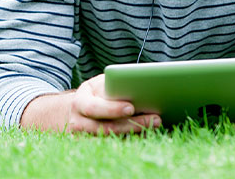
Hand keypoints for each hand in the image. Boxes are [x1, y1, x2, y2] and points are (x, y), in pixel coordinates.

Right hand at [20, 74, 160, 134]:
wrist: (79, 110)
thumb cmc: (95, 93)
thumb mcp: (99, 85)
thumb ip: (111, 87)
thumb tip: (135, 87)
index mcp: (79, 103)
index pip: (94, 108)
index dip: (112, 109)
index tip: (131, 107)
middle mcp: (78, 123)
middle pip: (106, 128)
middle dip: (133, 124)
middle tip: (156, 118)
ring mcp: (85, 140)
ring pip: (113, 140)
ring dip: (136, 134)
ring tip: (156, 125)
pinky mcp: (94, 150)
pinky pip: (115, 147)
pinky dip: (133, 141)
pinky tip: (148, 134)